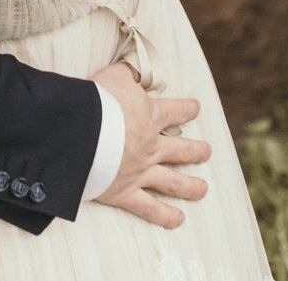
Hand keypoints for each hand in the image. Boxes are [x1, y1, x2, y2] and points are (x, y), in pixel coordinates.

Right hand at [92, 61, 210, 227]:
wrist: (79, 131)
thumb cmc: (95, 100)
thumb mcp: (113, 75)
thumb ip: (128, 72)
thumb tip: (138, 67)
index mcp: (148, 116)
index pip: (175, 111)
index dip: (187, 108)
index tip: (196, 108)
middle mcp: (150, 146)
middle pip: (180, 150)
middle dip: (196, 151)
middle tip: (207, 151)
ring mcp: (140, 171)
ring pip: (172, 182)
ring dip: (190, 186)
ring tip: (203, 188)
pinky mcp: (125, 192)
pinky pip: (149, 208)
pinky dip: (164, 216)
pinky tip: (178, 220)